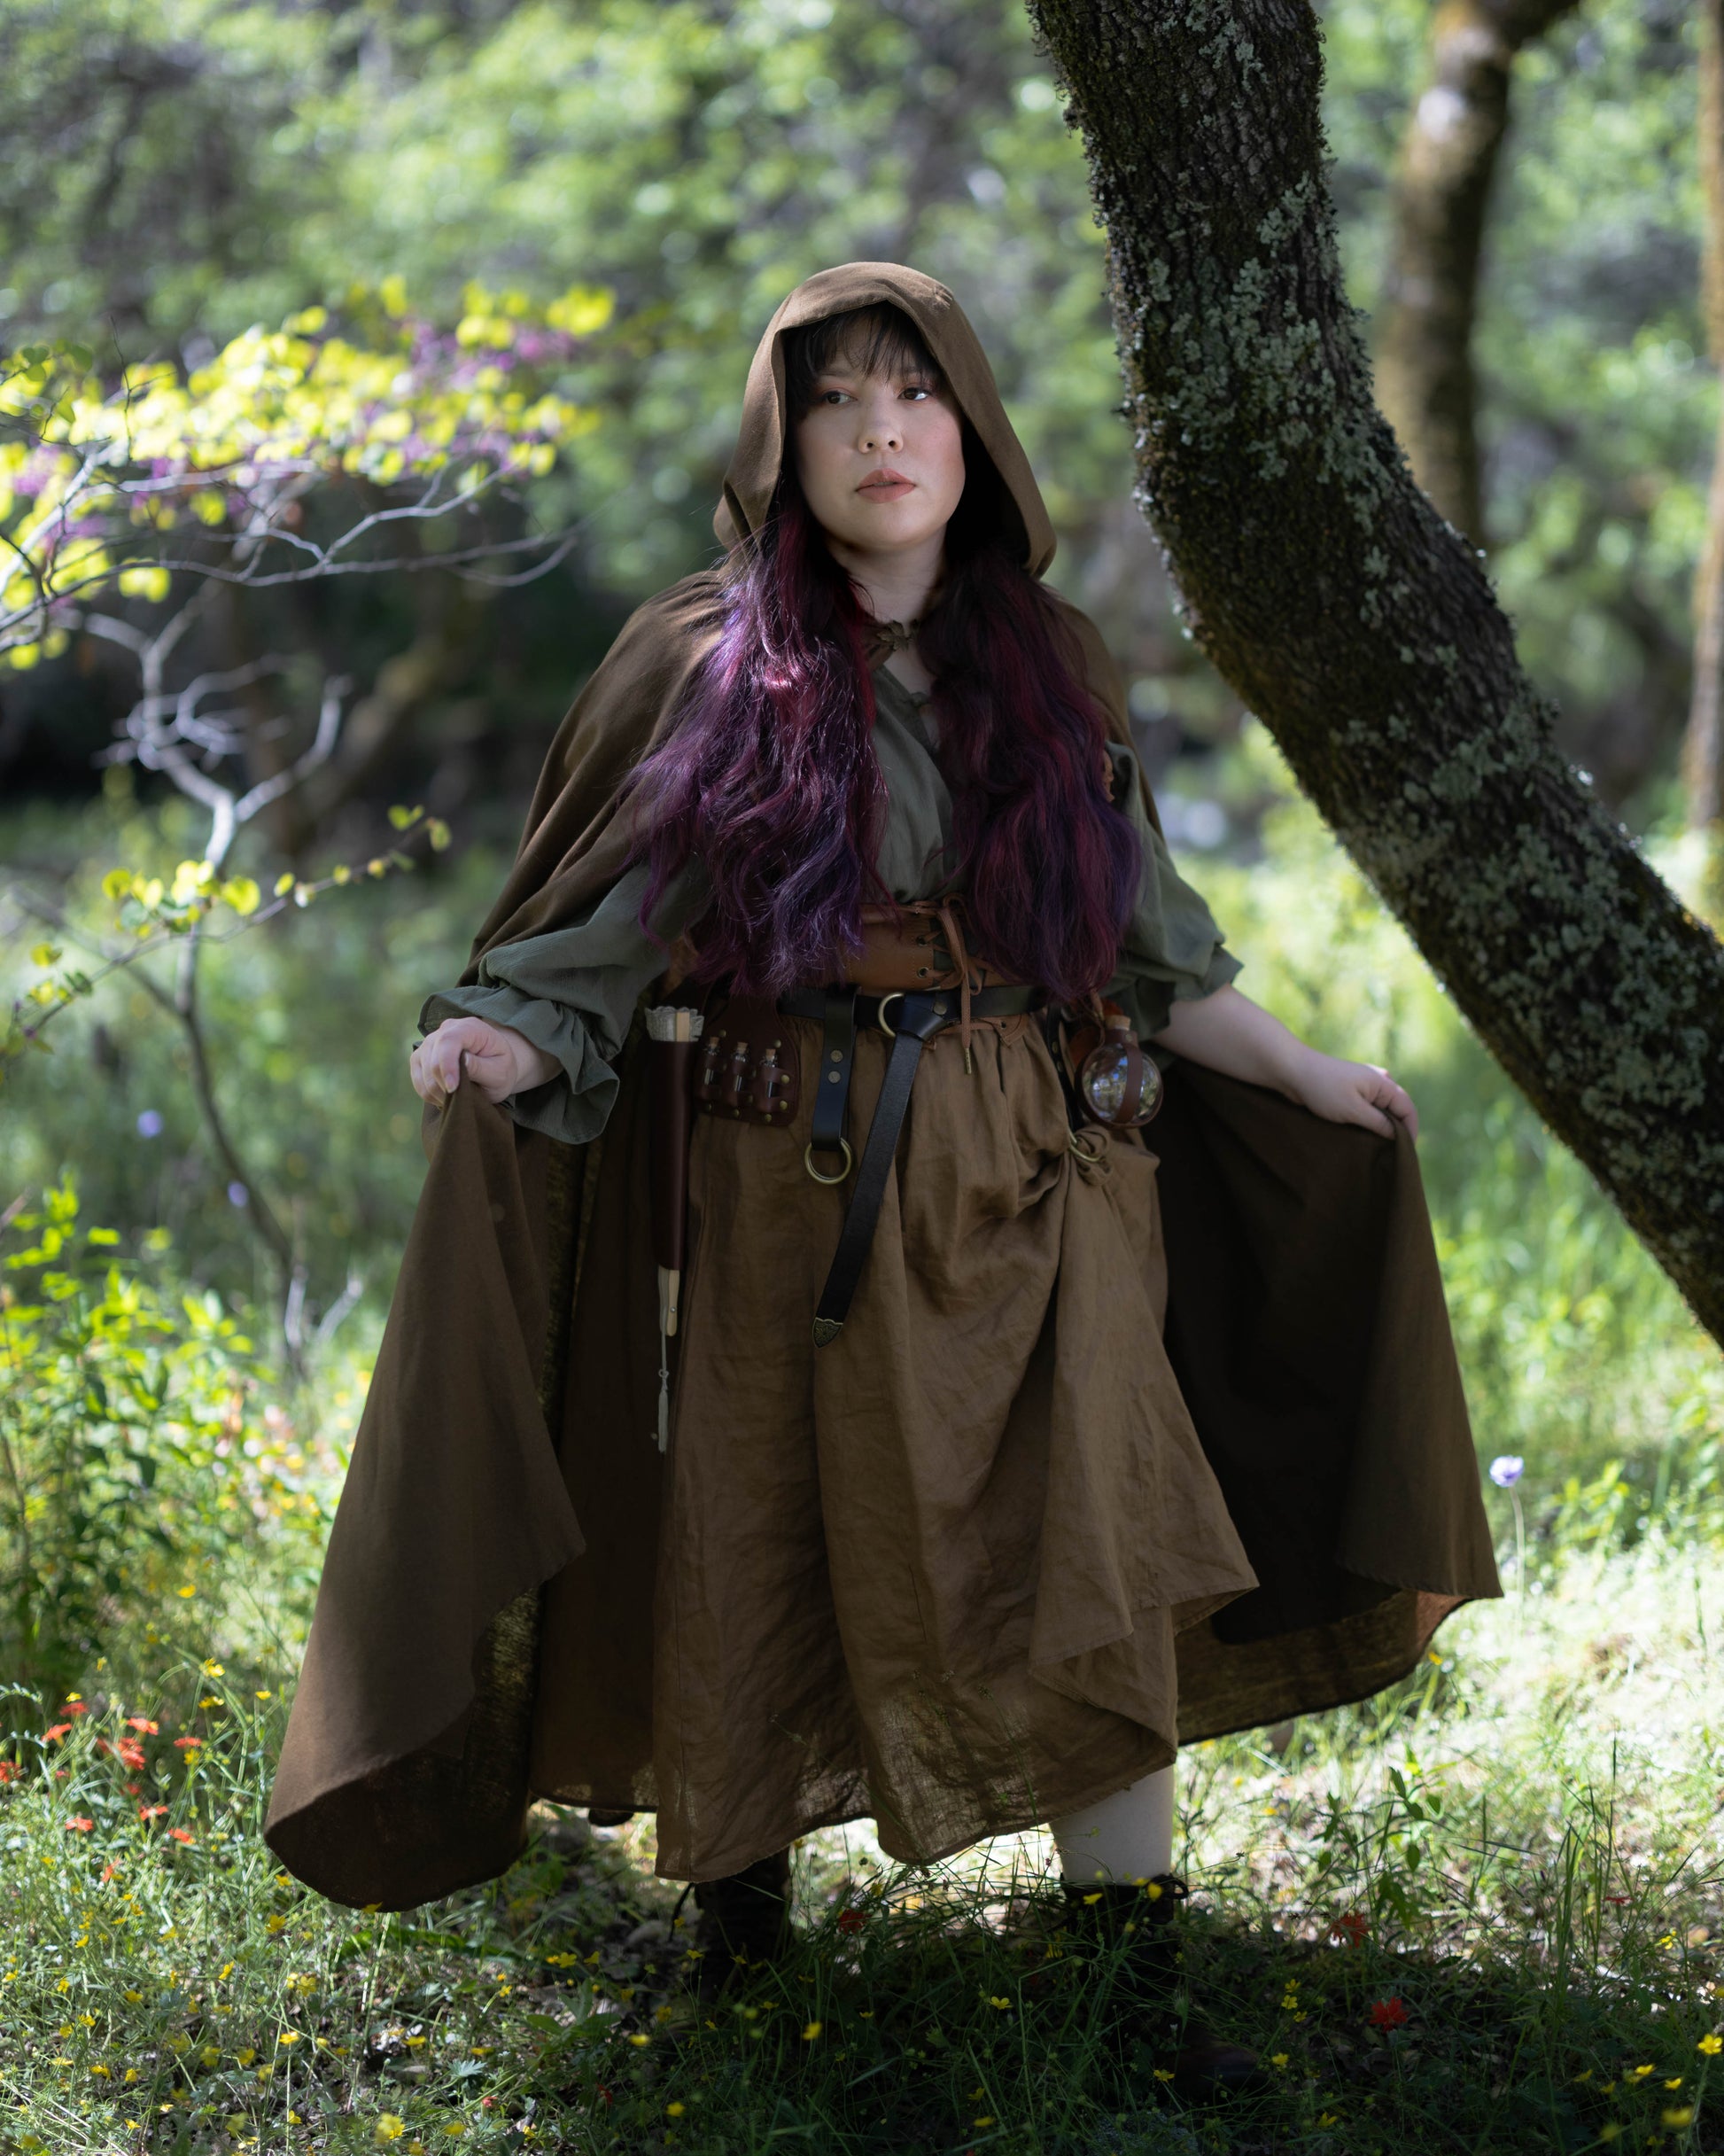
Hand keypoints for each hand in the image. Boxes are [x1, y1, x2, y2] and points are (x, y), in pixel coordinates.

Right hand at [410, 1018, 558, 1107]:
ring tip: (456, 1100)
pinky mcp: (421, 1057)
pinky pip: (417, 1078)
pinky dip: (428, 1093)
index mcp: (469, 1027)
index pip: (449, 1041)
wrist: (494, 1067)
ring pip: (422, 1070)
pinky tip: (444, 1098)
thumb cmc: (500, 1068)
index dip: (447, 1066)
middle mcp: (446, 1030)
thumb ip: (482, 1067)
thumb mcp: (501, 1071)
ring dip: (436, 1091)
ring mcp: (430, 1042)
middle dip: (442, 1084)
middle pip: (431, 1057)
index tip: (452, 1088)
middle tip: (460, 1100)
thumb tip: (462, 1061)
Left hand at [1286, 1047, 1417, 1139]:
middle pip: (1397, 1109)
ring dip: (1383, 1127)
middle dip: (1399, 1130)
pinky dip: (1371, 1121)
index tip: (1407, 1152)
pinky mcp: (1351, 1092)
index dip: (1411, 1130)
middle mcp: (1378, 1082)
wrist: (1293, 1072)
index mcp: (1383, 1083)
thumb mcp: (1353, 1110)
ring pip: (1382, 1110)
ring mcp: (1364, 1086)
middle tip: (1395, 1154)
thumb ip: (1379, 1123)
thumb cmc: (1323, 1089)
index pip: (1407, 1109)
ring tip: (1381, 1148)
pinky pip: (1369, 1109)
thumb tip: (1398, 1135)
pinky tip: (1366, 1135)